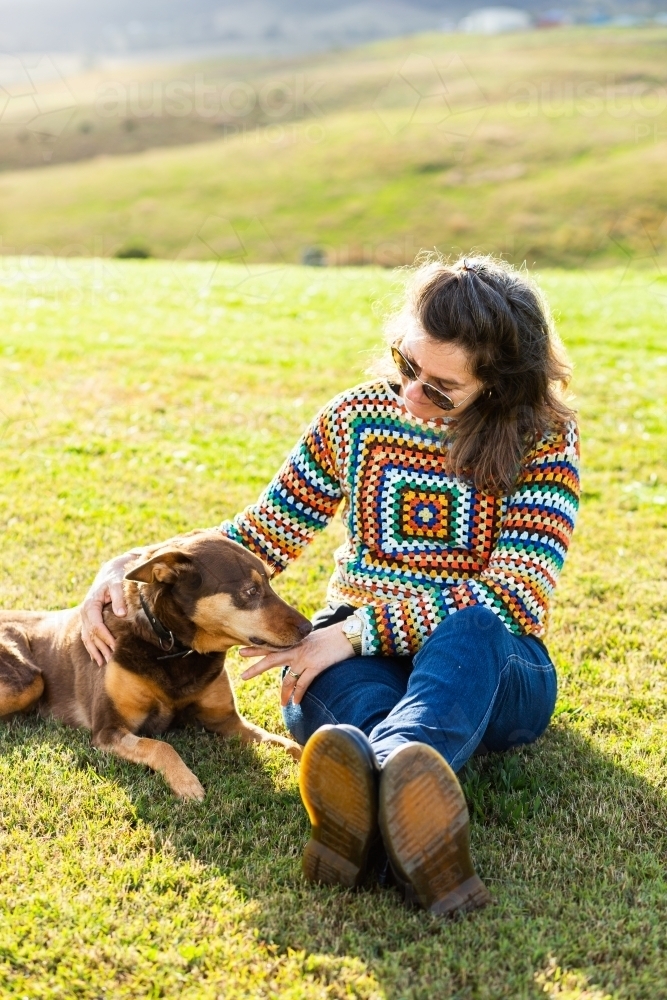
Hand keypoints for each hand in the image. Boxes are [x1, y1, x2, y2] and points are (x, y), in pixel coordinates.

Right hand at [81, 551, 137, 664]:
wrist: (108, 573)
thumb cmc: (114, 578)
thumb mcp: (117, 584)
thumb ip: (118, 598)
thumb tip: (121, 614)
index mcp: (90, 605)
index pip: (96, 626)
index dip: (105, 637)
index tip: (115, 646)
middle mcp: (85, 613)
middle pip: (91, 635)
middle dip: (101, 648)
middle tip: (112, 660)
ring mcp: (85, 617)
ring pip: (87, 638)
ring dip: (95, 651)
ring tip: (104, 663)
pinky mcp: (88, 620)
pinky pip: (87, 637)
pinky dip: (91, 648)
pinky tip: (96, 659)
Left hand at [239, 622, 354, 705]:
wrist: (348, 634)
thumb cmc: (332, 636)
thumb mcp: (312, 638)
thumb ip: (301, 644)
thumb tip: (294, 652)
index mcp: (294, 641)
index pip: (271, 644)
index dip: (257, 648)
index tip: (242, 650)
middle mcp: (296, 649)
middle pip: (270, 659)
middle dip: (256, 668)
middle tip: (243, 676)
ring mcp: (304, 658)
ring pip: (288, 678)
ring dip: (284, 693)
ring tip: (281, 703)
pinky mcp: (315, 666)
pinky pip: (303, 684)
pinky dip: (298, 695)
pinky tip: (296, 703)